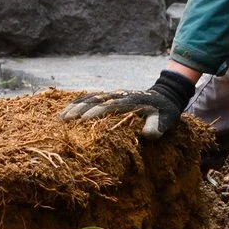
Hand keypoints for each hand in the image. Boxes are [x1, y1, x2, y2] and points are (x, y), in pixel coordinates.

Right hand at [61, 68, 197, 134]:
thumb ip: (158, 126)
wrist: (165, 95)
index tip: (84, 120)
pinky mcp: (109, 96)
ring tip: (60, 118)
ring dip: (75, 106)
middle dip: (79, 109)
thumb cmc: (165, 111)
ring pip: (90, 98)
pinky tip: (65, 111)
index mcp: (132, 101)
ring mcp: (113, 94)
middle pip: (96, 100)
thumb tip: (147, 134)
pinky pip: (90, 98)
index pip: (112, 106)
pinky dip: (77, 103)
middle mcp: (119, 95)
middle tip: (64, 121)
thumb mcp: (167, 119)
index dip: (97, 112)